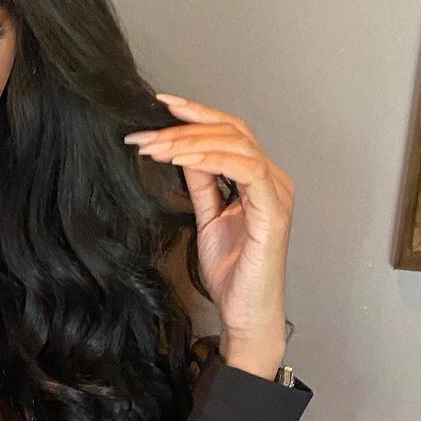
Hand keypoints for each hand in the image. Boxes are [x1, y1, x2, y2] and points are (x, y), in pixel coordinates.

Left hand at [124, 93, 291, 360]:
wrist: (245, 314)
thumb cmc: (231, 273)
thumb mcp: (208, 219)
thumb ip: (202, 185)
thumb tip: (183, 152)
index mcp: (257, 179)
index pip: (228, 132)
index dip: (194, 115)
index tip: (157, 106)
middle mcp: (272, 179)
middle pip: (232, 130)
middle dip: (185, 126)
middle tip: (145, 132)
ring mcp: (275, 193)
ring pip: (237, 144)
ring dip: (191, 141)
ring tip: (155, 147)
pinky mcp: (273, 212)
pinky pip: (245, 171)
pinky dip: (212, 160)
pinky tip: (181, 160)